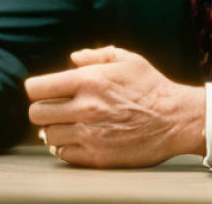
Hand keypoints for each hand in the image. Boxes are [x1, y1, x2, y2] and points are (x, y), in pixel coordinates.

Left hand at [24, 46, 204, 167]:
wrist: (175, 119)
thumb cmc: (151, 86)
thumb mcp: (127, 59)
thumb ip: (95, 54)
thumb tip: (73, 58)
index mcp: (87, 81)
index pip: (37, 88)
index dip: (36, 88)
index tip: (42, 90)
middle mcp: (84, 108)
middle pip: (37, 113)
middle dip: (42, 109)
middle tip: (55, 108)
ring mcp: (89, 135)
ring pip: (48, 135)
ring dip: (55, 128)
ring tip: (69, 124)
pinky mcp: (97, 157)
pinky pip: (64, 154)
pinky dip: (67, 146)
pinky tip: (79, 138)